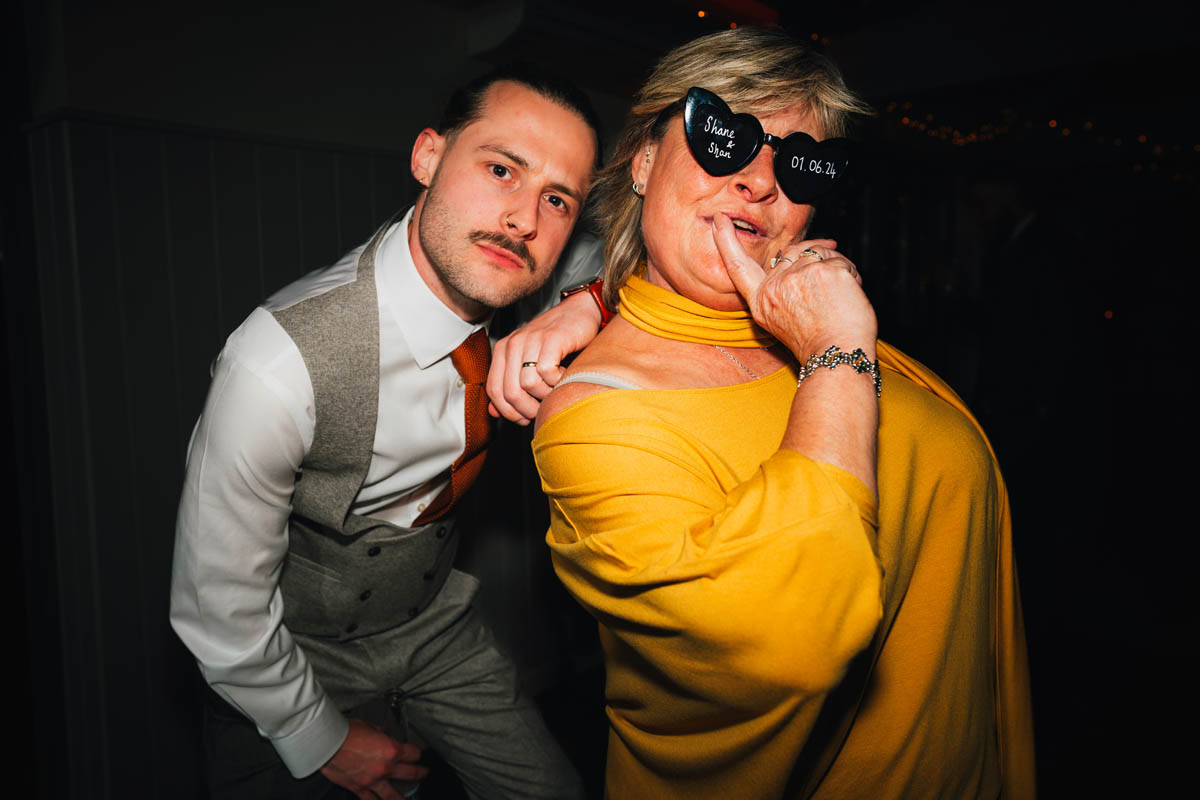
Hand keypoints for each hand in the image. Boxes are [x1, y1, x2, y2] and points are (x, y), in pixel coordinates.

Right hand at [320, 718, 427, 799]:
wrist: (327, 744)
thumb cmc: (345, 732)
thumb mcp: (368, 725)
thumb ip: (379, 732)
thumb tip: (381, 733)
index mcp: (391, 749)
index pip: (413, 753)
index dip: (417, 752)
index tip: (418, 753)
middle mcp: (385, 767)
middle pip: (411, 773)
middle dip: (420, 773)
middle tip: (424, 774)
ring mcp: (372, 780)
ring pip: (393, 795)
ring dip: (403, 798)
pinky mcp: (358, 788)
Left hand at [487, 289, 603, 423]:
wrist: (579, 312)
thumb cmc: (556, 341)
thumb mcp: (528, 362)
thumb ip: (510, 385)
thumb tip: (494, 412)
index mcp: (503, 350)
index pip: (494, 390)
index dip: (508, 411)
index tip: (523, 418)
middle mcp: (513, 343)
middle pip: (510, 391)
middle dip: (527, 409)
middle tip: (541, 410)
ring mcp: (531, 339)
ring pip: (528, 384)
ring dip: (545, 395)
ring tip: (555, 388)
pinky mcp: (551, 338)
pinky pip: (546, 372)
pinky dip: (557, 381)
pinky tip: (564, 374)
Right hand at [712, 214, 875, 358]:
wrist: (838, 357)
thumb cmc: (818, 343)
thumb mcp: (783, 320)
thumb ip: (781, 288)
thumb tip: (799, 251)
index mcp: (761, 302)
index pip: (739, 267)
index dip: (727, 241)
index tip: (720, 220)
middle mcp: (775, 287)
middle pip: (794, 253)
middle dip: (815, 263)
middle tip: (829, 292)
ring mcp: (798, 276)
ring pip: (820, 253)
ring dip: (837, 270)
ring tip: (839, 299)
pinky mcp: (824, 270)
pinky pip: (841, 259)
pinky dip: (851, 274)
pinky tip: (849, 295)